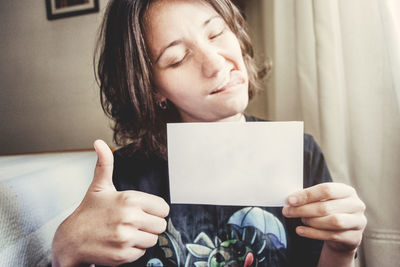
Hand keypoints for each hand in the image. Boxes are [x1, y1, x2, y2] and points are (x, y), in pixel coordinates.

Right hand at [52, 140, 169, 266]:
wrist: (70, 239)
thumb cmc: (88, 212)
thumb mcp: (99, 186)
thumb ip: (105, 164)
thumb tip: (99, 143)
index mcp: (129, 199)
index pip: (163, 208)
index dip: (155, 210)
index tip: (144, 212)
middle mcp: (129, 218)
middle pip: (161, 225)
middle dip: (150, 225)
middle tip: (135, 223)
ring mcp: (126, 237)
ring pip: (153, 240)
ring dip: (143, 238)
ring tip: (126, 232)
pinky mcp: (123, 255)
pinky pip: (142, 253)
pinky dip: (133, 250)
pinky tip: (120, 243)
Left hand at [282, 183, 365, 252]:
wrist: (343, 235)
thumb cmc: (330, 212)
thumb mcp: (323, 201)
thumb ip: (310, 198)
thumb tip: (291, 200)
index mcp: (347, 191)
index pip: (326, 189)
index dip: (307, 195)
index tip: (290, 200)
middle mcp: (356, 205)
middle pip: (327, 207)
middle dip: (303, 209)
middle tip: (288, 211)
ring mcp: (357, 222)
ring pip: (332, 221)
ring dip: (311, 221)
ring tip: (301, 220)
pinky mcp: (354, 237)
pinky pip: (331, 235)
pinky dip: (313, 233)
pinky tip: (300, 230)